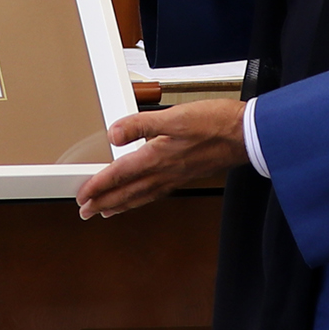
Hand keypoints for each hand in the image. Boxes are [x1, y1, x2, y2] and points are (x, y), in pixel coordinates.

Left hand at [76, 100, 247, 218]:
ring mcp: (176, 175)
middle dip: (104, 202)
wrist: (247, 135)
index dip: (98, 186)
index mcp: (157, 158)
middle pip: (128, 191)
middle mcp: (165, 172)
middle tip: (85, 213)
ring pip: (142, 195)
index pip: (120, 175)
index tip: (82, 197)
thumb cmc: (215, 124)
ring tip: (106, 211)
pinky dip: (143, 198)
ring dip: (122, 204)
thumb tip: (114, 134)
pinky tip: (141, 197)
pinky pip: (157, 192)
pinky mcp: (187, 173)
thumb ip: (141, 125)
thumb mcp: (175, 116)